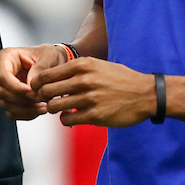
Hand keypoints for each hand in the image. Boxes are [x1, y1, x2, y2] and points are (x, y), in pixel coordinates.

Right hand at [0, 44, 68, 119]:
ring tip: (43, 107)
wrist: (54, 64)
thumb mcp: (50, 55)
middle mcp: (0, 72)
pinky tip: (40, 109)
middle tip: (40, 100)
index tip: (32, 93)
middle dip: (21, 100)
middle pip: (1, 92)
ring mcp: (4, 87)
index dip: (16, 87)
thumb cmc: (50, 55)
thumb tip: (31, 85)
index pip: (3, 76)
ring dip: (25, 110)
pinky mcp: (9, 99)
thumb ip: (41, 68)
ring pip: (5, 104)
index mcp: (6, 57)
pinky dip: (26, 115)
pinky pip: (12, 112)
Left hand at [32, 57, 156, 126]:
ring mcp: (88, 99)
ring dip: (54, 110)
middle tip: (49, 100)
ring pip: (54, 107)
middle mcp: (83, 80)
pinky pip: (67, 120)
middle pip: (46, 91)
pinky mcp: (95, 116)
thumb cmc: (119, 79)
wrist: (146, 94)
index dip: (38, 84)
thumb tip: (51, 77)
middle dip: (44, 97)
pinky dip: (66, 120)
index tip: (40, 89)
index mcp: (82, 65)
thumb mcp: (97, 65)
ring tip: (61, 109)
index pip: (45, 75)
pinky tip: (72, 116)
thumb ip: (75, 69)